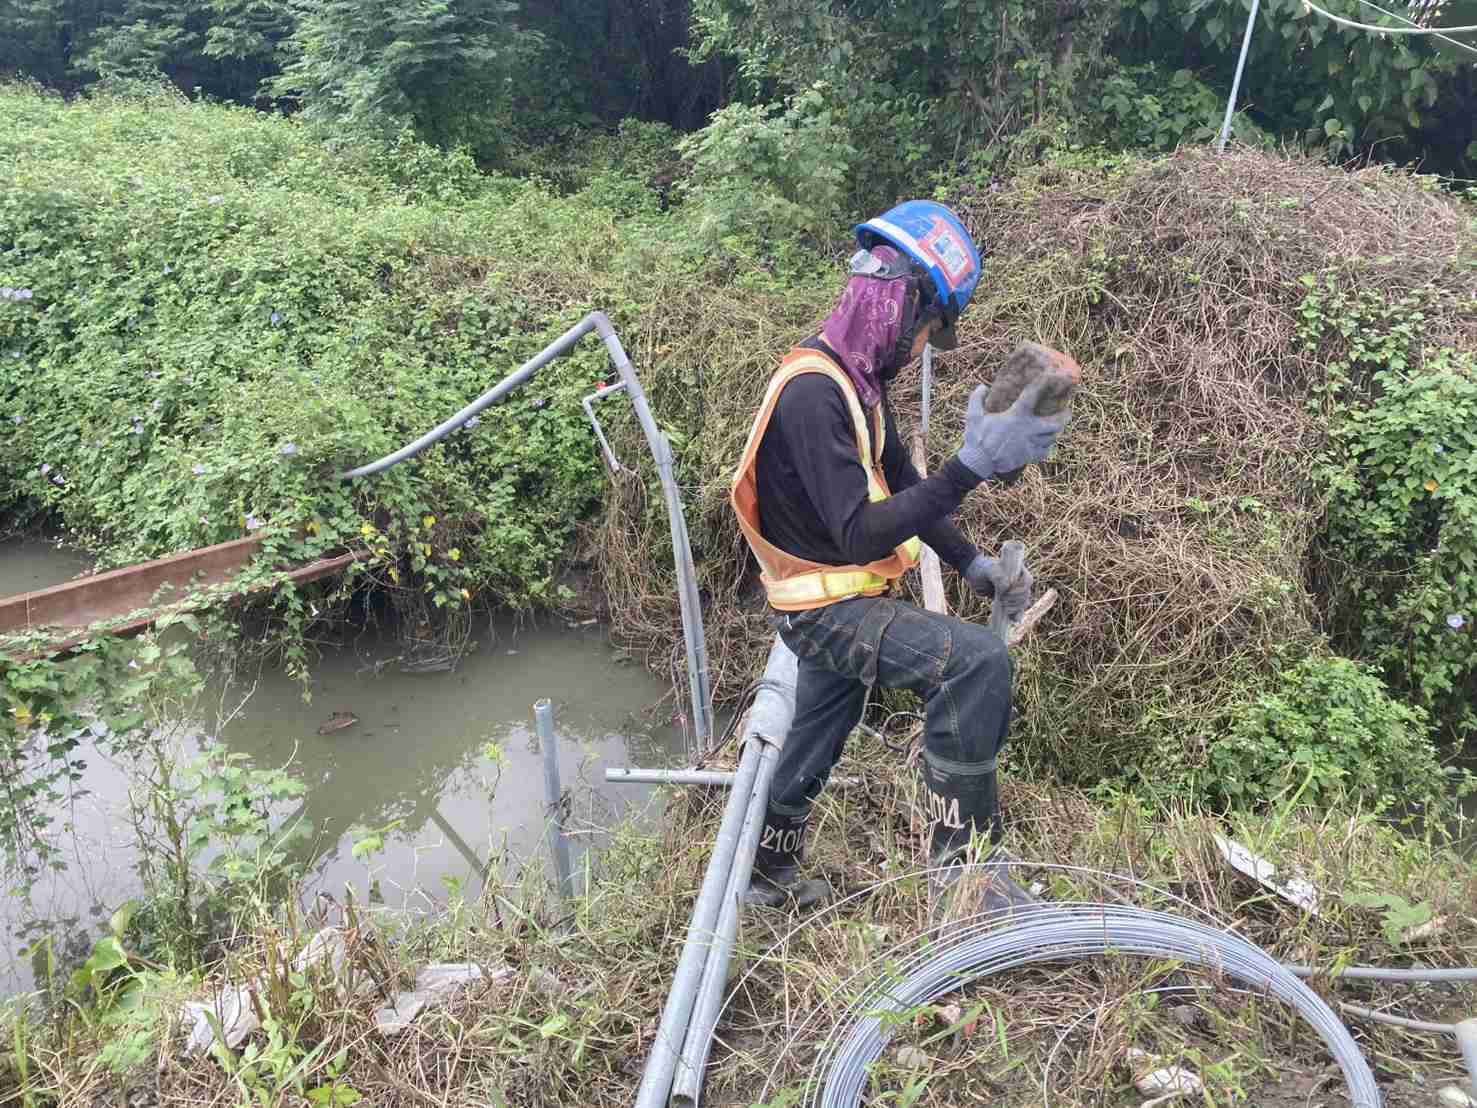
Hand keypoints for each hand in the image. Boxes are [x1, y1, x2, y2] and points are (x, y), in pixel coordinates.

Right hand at [955, 378, 1069, 480]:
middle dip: (1064, 417)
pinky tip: (1046, 444)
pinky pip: (1045, 452)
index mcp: (1015, 416)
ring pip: (1052, 437)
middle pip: (1054, 423)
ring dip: (1056, 432)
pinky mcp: (1028, 456)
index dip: (1043, 383)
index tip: (1053, 375)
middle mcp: (1027, 429)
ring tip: (1058, 427)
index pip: (1032, 395)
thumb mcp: (972, 416)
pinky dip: (1047, 447)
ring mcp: (1029, 444)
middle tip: (1067, 412)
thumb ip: (976, 399)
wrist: (978, 462)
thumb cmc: (975, 437)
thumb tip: (982, 386)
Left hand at [964, 553, 1032, 622]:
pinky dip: (1016, 615)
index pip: (1028, 580)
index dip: (1020, 588)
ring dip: (1016, 608)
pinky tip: (1013, 620)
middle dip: (1016, 599)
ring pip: (1023, 603)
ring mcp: (1016, 593)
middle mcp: (1020, 582)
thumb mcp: (989, 571)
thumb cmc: (983, 570)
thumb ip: (997, 577)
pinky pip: (1018, 610)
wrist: (975, 576)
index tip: (1007, 591)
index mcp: (1018, 571)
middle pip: (1026, 594)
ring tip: (1004, 608)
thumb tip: (1006, 587)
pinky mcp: (1011, 602)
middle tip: (1002, 600)